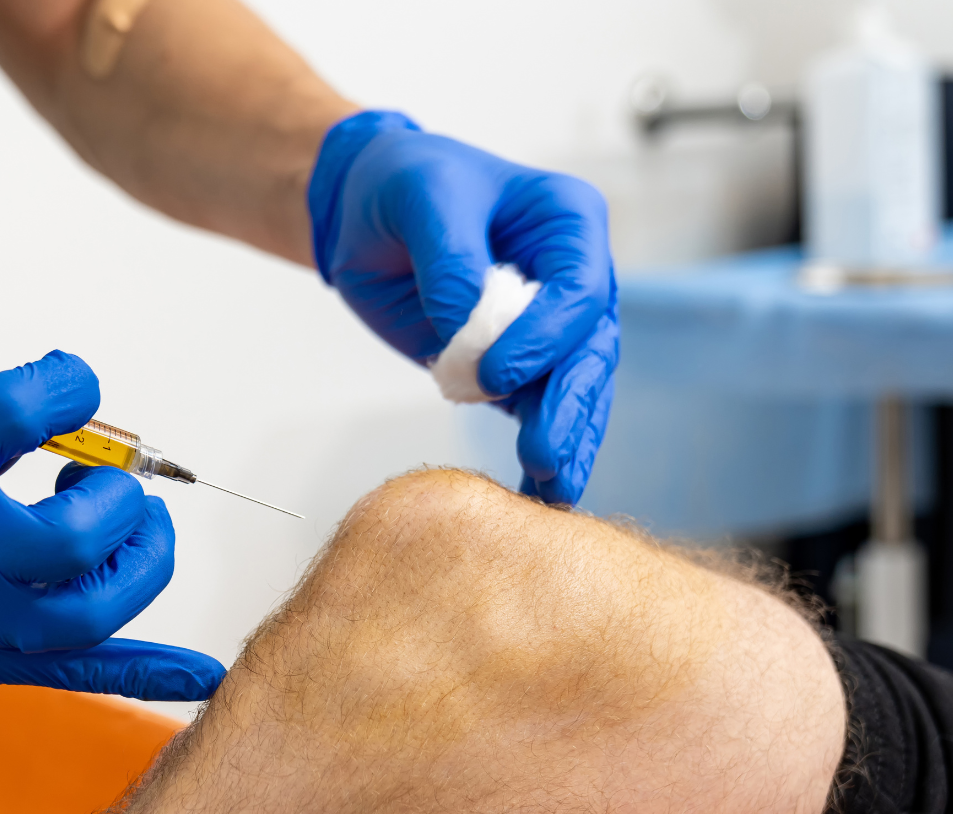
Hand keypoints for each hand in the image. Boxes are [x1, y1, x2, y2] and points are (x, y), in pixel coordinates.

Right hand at [0, 351, 224, 724]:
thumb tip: (13, 431)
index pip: (36, 406)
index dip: (70, 384)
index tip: (68, 386)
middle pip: (89, 523)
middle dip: (115, 488)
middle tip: (99, 472)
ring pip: (100, 598)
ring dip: (137, 556)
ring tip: (128, 527)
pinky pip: (81, 674)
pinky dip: (149, 672)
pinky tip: (205, 673)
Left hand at [308, 111, 617, 505]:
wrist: (363, 211)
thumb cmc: (402, 183)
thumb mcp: (421, 199)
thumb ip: (451, 261)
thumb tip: (470, 330)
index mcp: (568, 223)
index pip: (580, 290)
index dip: (544, 337)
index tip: (494, 372)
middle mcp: (573, 279)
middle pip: (589, 351)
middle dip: (571, 407)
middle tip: (547, 456)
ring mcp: (548, 329)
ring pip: (572, 391)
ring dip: (565, 440)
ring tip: (553, 488)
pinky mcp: (513, 368)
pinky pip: (537, 412)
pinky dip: (541, 451)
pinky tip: (538, 492)